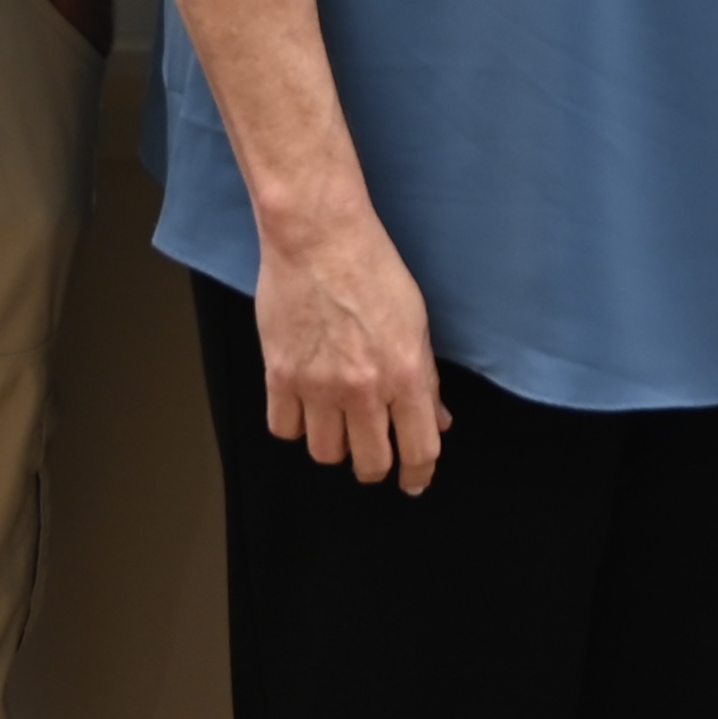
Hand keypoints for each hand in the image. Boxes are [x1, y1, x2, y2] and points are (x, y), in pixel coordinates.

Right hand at [254, 217, 450, 491]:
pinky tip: (304, 407)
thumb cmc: (370, 267)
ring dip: (334, 446)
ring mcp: (318, 385)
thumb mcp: (416, 321)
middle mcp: (363, 388)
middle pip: (370, 464)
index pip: (419, 450)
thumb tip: (437, 419)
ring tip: (337, 423)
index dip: (419, 475)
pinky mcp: (280, 375)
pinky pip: (284, 429)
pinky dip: (295, 426)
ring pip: (325, 454)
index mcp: (405, 374)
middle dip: (375, 466)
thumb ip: (427, 379)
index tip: (414, 482)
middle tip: (373, 453)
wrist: (318, 236)